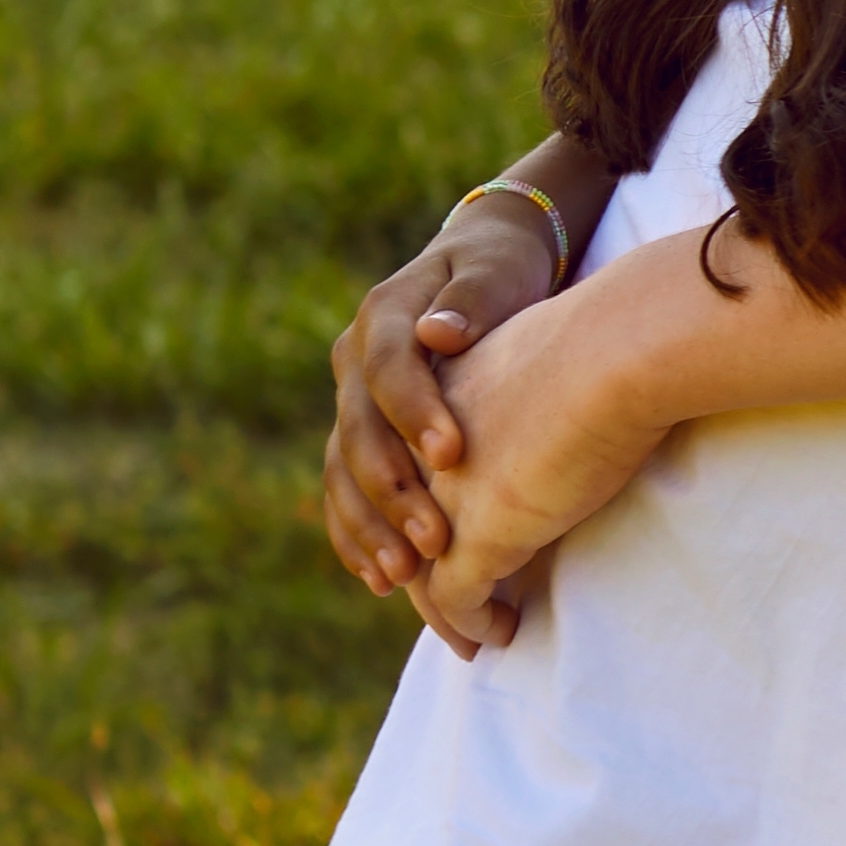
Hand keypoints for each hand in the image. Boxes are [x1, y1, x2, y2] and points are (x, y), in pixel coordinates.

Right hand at [327, 181, 576, 594]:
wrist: (482, 265)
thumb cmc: (503, 268)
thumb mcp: (498, 269)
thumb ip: (473, 299)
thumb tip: (438, 332)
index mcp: (387, 315)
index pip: (388, 366)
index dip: (413, 411)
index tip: (452, 455)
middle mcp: (355, 361)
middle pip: (358, 431)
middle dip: (392, 490)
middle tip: (434, 541)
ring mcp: (352, 401)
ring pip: (341, 470)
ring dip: (368, 526)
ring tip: (403, 576)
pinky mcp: (362, 435)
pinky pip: (345, 491)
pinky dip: (357, 536)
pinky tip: (382, 580)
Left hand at [399, 281, 681, 652]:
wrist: (617, 349)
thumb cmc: (605, 339)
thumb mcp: (538, 356)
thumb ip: (520, 387)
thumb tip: (556, 397)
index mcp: (427, 398)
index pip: (397, 469)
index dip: (406, 515)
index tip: (430, 547)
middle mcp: (416, 449)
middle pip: (397, 527)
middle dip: (414, 573)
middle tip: (446, 608)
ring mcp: (441, 494)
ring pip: (419, 572)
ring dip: (441, 614)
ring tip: (472, 637)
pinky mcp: (477, 533)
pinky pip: (456, 597)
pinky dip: (471, 623)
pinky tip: (502, 631)